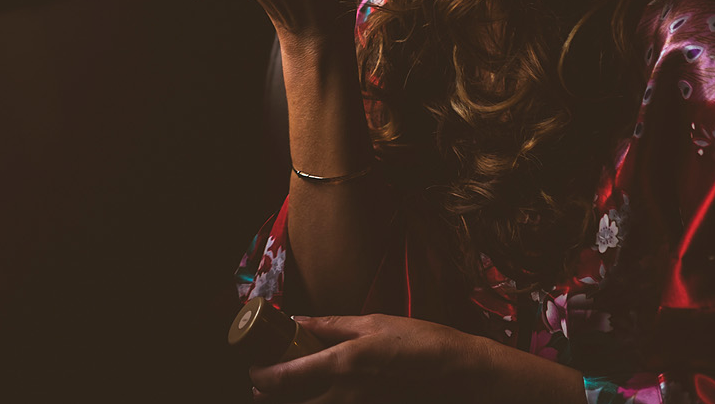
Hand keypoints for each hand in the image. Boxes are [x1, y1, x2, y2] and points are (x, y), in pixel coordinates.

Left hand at [248, 313, 584, 403]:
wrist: (462, 374)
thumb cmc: (422, 342)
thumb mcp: (372, 322)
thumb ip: (330, 325)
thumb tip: (295, 320)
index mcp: (345, 363)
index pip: (289, 376)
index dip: (263, 376)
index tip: (252, 369)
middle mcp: (349, 393)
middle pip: (296, 402)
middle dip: (272, 394)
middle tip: (260, 383)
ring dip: (296, 399)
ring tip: (282, 389)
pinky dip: (323, 400)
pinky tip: (322, 391)